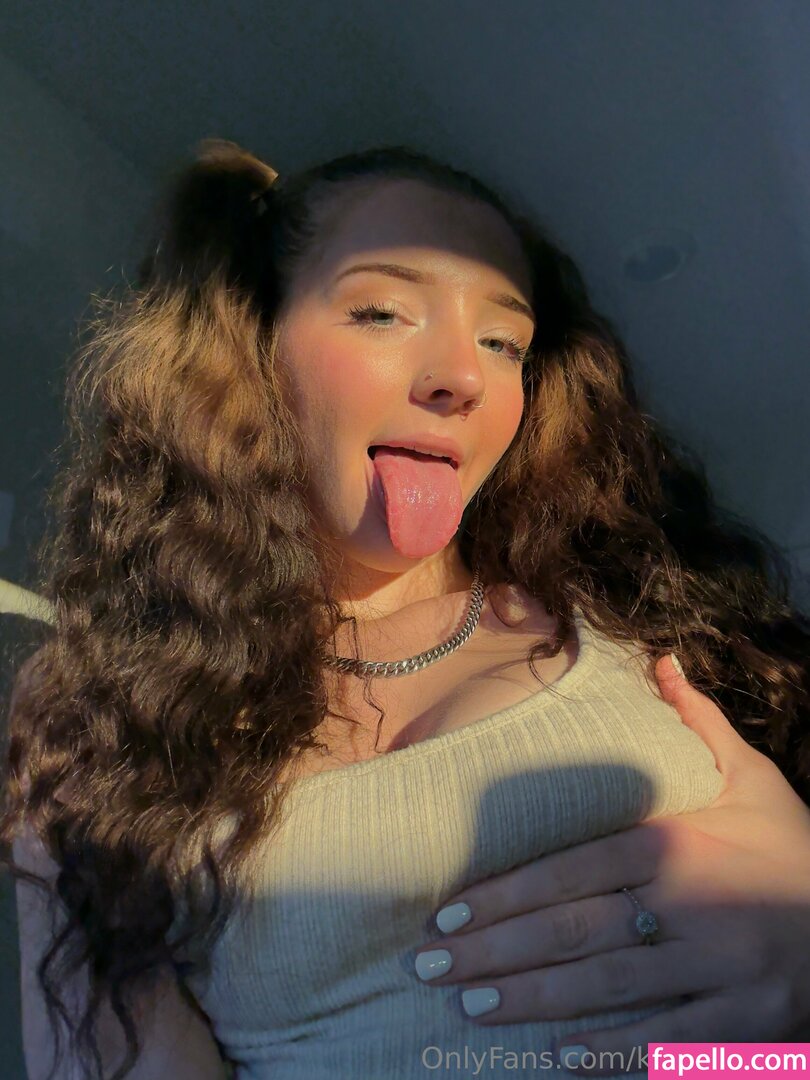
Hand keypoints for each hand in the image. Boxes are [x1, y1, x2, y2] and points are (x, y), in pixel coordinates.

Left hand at [413, 655, 809, 1072]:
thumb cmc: (791, 845)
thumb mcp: (749, 776)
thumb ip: (695, 722)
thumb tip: (660, 660)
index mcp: (679, 842)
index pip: (572, 868)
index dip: (506, 892)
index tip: (449, 911)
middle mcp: (693, 904)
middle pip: (576, 928)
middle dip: (496, 948)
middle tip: (430, 965)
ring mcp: (722, 969)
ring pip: (609, 987)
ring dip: (533, 998)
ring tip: (469, 1003)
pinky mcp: (748, 1021)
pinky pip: (670, 1044)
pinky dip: (612, 1053)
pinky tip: (556, 1057)